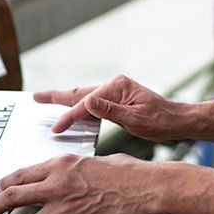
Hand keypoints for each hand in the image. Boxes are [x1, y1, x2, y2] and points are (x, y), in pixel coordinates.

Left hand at [0, 153, 154, 213]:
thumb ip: (73, 169)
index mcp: (61, 165)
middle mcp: (57, 186)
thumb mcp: (93, 161)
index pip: (21, 174)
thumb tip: (66, 173)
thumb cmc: (127, 173)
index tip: (0, 188)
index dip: (5, 183)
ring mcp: (64, 209)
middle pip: (13, 197)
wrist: (146, 189)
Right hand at [35, 75, 185, 141]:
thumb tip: (88, 101)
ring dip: (65, 100)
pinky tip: (71, 111)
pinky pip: (92, 103)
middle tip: (35, 97)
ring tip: (45, 100)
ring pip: (84, 97)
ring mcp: (116, 91)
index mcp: (118, 87)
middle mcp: (115, 85)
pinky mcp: (117, 99)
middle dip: (57, 96)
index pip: (87, 103)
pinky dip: (78, 106)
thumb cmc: (161, 121)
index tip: (56, 128)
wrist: (178, 121)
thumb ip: (111, 111)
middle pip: (80, 92)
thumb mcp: (136, 119)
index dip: (70, 116)